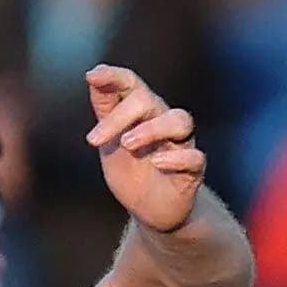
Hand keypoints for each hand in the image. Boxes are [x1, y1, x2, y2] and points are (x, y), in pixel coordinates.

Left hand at [86, 65, 207, 234]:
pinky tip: (158, 163)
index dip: (114, 76)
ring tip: (128, 144)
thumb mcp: (109, 140)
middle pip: (149, 100)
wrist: (148, 211)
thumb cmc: (131, 171)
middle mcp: (163, 122)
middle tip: (96, 139)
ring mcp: (180, 145)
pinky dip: (176, 158)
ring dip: (152, 130)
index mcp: (141, 112)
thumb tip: (92, 75)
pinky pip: (195, 157)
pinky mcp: (192, 170)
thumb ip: (104, 109)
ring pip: (180, 121)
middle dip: (120, 116)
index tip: (92, 76)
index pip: (131, 83)